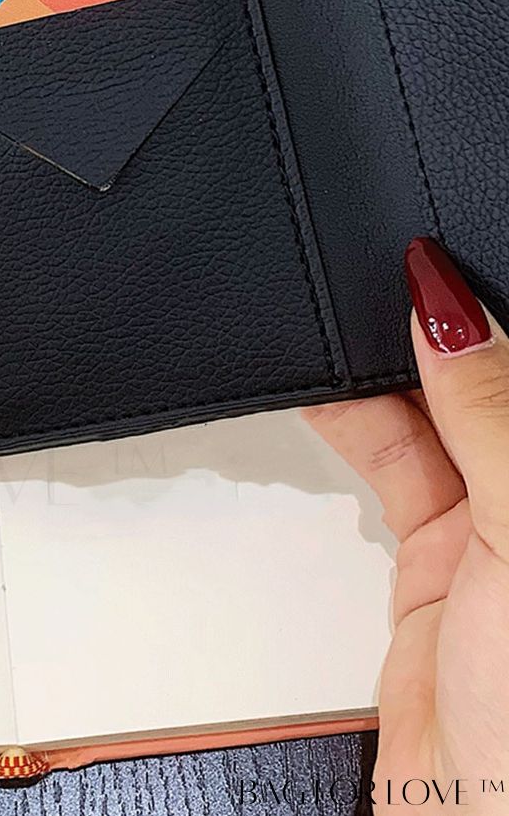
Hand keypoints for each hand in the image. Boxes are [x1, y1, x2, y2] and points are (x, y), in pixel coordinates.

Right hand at [307, 238, 508, 811]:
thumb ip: (493, 417)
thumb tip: (453, 311)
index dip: (500, 308)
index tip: (440, 258)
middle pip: (493, 384)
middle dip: (442, 330)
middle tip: (389, 276)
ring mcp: (498, 530)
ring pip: (438, 415)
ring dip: (388, 370)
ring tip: (345, 320)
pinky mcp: (437, 557)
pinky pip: (391, 463)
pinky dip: (351, 420)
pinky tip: (324, 385)